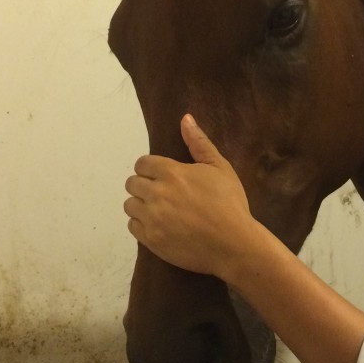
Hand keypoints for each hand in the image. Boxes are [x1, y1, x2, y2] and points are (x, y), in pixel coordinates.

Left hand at [124, 115, 254, 277]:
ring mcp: (151, 218)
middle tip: (163, 195)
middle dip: (145, 186)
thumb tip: (185, 119)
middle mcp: (156, 193)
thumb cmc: (230, 204)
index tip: (163, 176)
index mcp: (172, 173)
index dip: (151, 168)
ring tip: (160, 211)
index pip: (142, 164)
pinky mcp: (150, 240)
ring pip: (130, 205)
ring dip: (141, 205)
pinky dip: (141, 225)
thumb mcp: (220, 168)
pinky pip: (132, 227)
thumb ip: (199, 143)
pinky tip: (159, 226)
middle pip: (132, 183)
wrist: (234, 244)